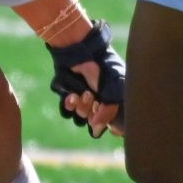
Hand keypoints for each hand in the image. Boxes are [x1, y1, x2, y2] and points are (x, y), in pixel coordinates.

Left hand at [48, 20, 126, 136]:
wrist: (81, 51)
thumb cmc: (102, 67)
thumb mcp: (113, 89)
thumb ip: (109, 112)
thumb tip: (95, 131)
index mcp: (115, 101)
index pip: (114, 125)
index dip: (109, 123)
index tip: (106, 117)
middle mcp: (100, 103)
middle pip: (95, 123)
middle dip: (92, 112)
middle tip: (93, 98)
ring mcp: (85, 100)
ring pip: (80, 119)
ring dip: (81, 107)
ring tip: (82, 93)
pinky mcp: (70, 97)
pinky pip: (67, 112)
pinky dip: (69, 105)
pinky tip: (71, 96)